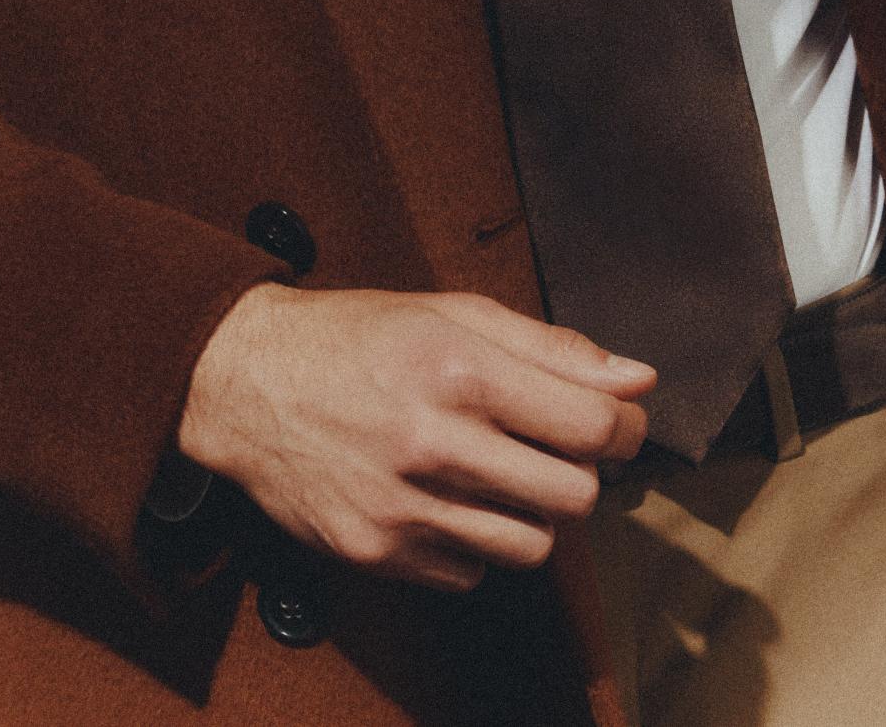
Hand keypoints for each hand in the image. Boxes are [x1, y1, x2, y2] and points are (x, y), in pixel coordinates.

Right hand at [176, 284, 656, 590]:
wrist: (247, 383)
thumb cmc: (356, 338)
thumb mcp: (452, 312)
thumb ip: (551, 348)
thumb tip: (638, 378)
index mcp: (459, 368)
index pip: (590, 427)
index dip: (624, 429)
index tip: (620, 424)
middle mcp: (433, 442)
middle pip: (572, 497)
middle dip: (581, 473)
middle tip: (558, 448)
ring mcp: (403, 507)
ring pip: (528, 547)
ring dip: (532, 515)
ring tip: (502, 474)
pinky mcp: (377, 553)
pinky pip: (470, 573)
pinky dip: (474, 544)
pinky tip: (448, 499)